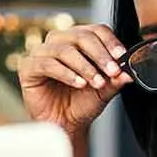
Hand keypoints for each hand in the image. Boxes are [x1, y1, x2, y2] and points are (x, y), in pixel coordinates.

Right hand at [17, 24, 132, 136]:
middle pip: (81, 36)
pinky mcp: (28, 67)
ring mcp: (41, 53)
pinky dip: (66, 73)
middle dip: (100, 54)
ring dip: (85, 66)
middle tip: (112, 71)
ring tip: (97, 83)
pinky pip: (47, 63)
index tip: (121, 57)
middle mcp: (59, 42)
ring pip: (65, 49)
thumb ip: (115, 80)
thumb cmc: (82, 104)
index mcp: (78, 41)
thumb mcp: (104, 91)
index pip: (96, 30)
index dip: (110, 42)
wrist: (65, 125)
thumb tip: (129, 72)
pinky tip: (79, 83)